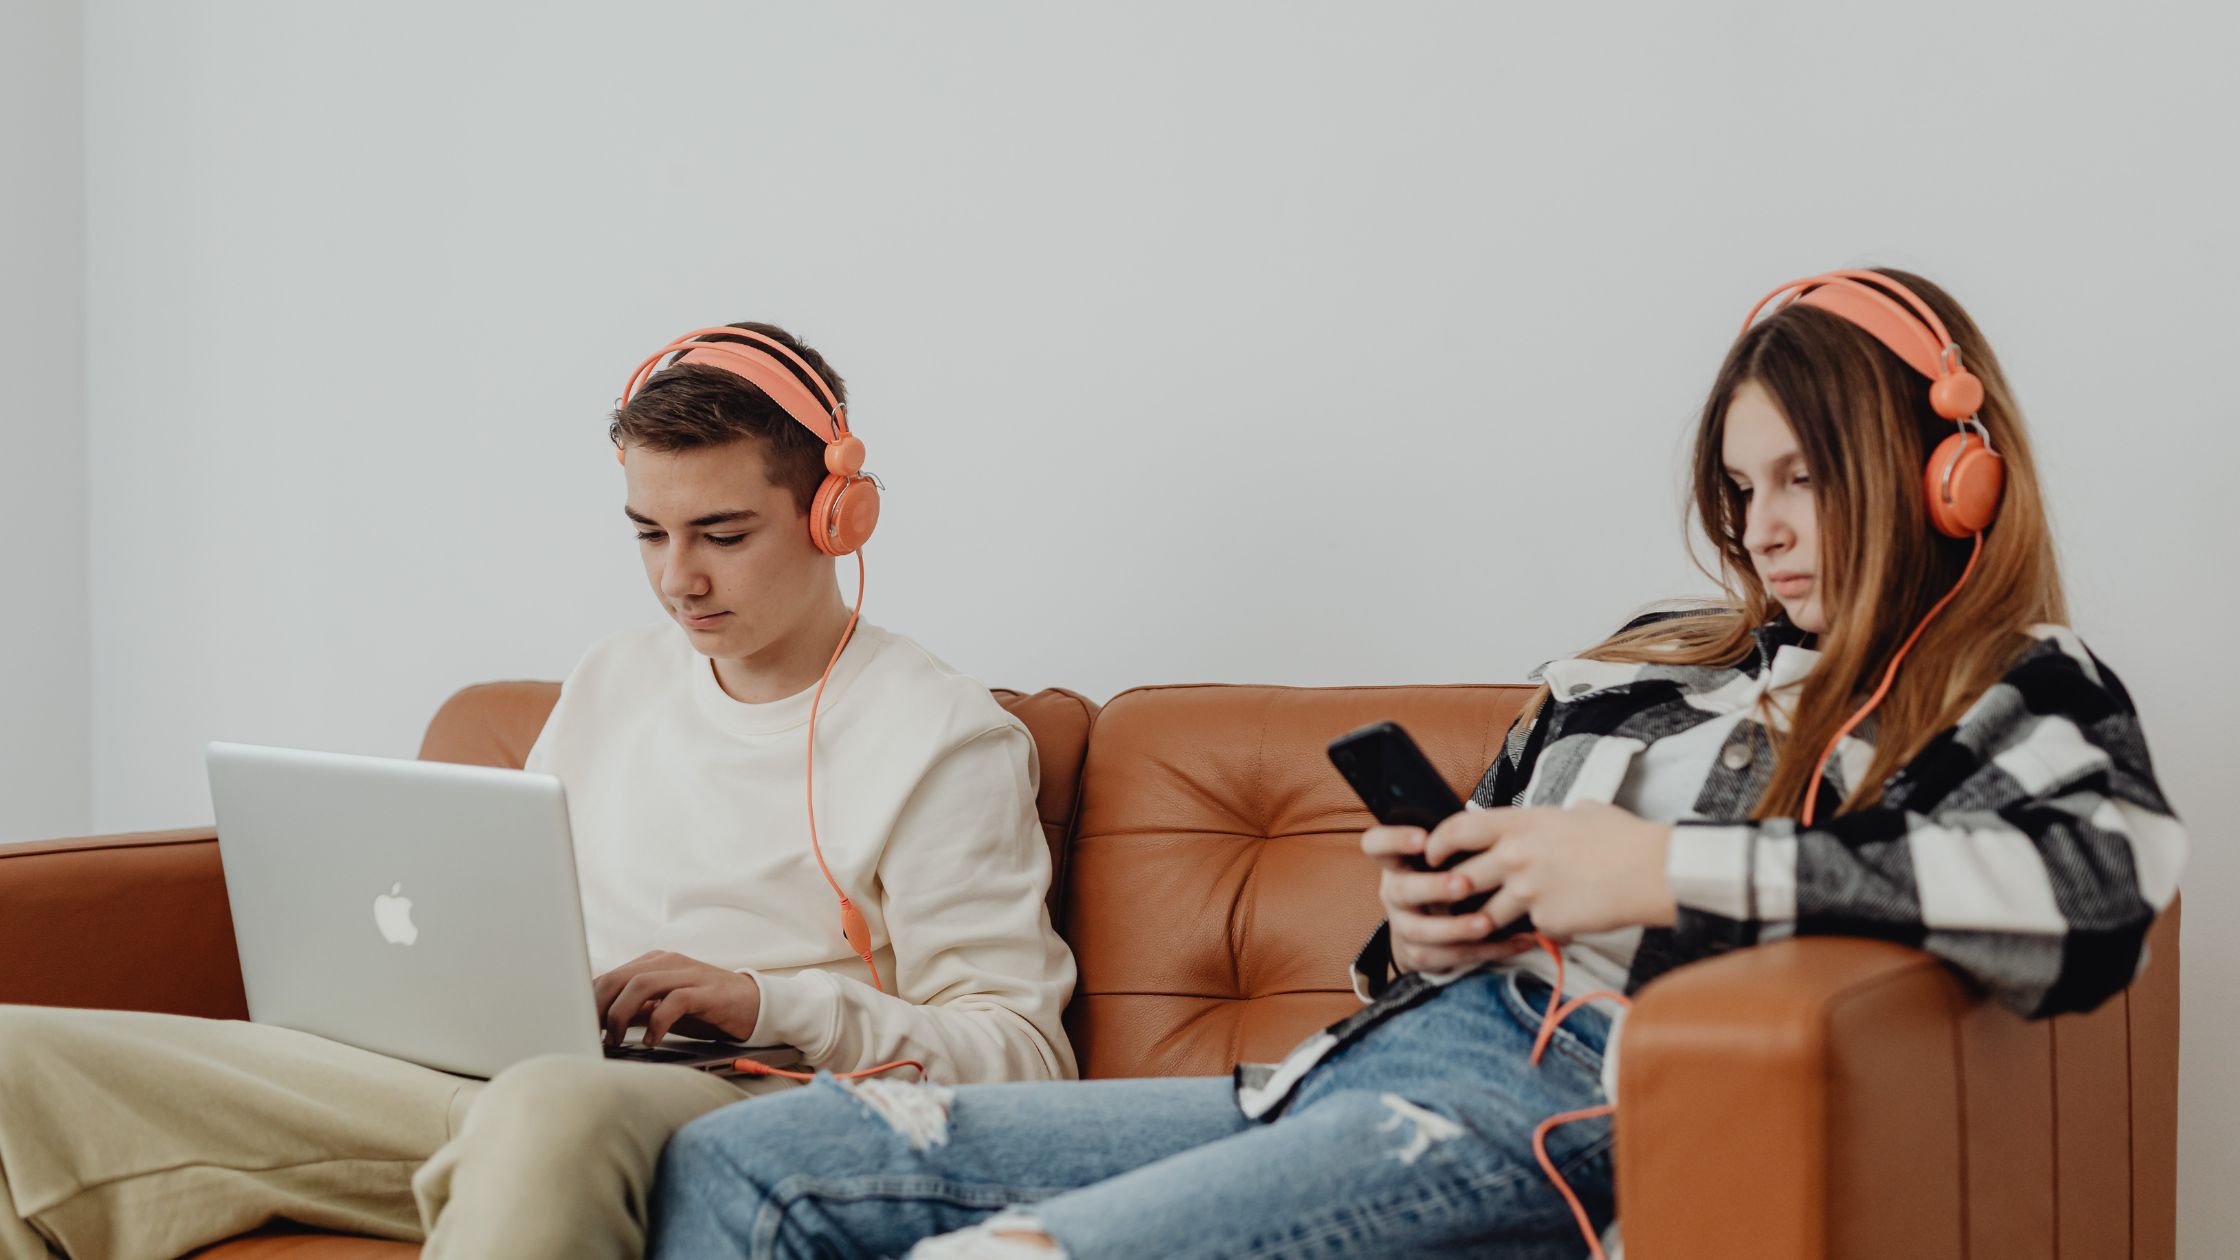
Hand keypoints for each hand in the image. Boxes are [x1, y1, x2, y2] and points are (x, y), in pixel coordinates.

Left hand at [592, 950, 762, 1048]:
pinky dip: (657, 1022)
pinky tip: (652, 1041)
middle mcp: (668, 962)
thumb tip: (599, 1026)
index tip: (577, 1026)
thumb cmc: (705, 1008)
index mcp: (653, 963)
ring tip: (616, 1039)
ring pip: (641, 985)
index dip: (589, 1001)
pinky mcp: (706, 992)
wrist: (753, 1005)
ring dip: (621, 1014)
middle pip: (619, 977)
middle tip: (592, 1035)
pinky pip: (675, 1001)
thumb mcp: (663, 1008)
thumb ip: (635, 1011)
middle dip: (598, 1007)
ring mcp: (688, 974)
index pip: (609, 976)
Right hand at [1363, 823, 1540, 974]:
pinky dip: (1483, 950)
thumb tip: (1485, 823)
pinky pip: (1447, 956)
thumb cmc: (1446, 876)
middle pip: (1401, 890)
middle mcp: (1394, 893)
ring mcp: (1403, 925)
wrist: (1429, 929)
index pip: (1377, 844)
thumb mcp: (1441, 857)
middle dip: (1433, 887)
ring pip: (1420, 930)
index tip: (1423, 839)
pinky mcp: (1419, 954)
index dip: (1394, 840)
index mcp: (1397, 862)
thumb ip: (1453, 842)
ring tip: (1487, 922)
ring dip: (1455, 927)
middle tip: (1463, 884)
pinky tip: (1514, 941)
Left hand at [1423, 803, 1677, 941]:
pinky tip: (1560, 922)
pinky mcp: (1546, 921)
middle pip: (1462, 879)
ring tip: (1500, 920)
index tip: (1432, 854)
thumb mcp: (1578, 812)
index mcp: (1520, 823)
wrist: (1652, 871)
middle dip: (1455, 892)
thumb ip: (1548, 820)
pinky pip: (1531, 930)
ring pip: (1488, 915)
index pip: (1458, 830)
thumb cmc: (1622, 838)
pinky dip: (1540, 930)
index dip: (1436, 844)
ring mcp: (1528, 891)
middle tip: (1455, 897)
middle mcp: (1516, 855)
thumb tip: (1546, 821)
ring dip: (1490, 920)